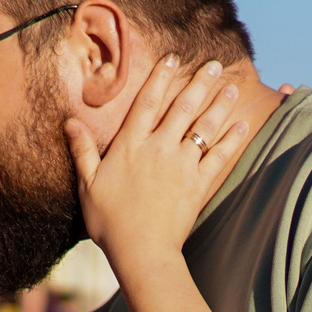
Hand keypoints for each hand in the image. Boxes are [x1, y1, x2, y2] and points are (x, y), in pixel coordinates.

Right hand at [65, 59, 250, 271]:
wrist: (141, 251)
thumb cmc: (109, 221)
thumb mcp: (88, 185)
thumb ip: (82, 150)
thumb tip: (69, 122)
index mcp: (131, 146)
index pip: (147, 102)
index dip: (160, 78)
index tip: (173, 59)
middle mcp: (159, 148)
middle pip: (183, 108)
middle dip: (200, 83)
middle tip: (215, 64)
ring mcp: (182, 165)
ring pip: (205, 128)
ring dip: (220, 105)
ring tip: (232, 87)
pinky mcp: (199, 185)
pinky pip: (220, 157)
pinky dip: (232, 140)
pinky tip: (242, 125)